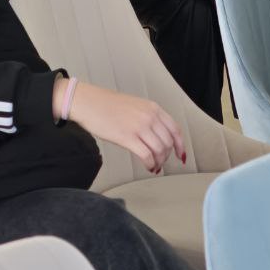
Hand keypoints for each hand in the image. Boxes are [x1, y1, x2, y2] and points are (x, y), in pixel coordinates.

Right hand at [58, 79, 184, 172]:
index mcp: (152, 108)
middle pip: (168, 142)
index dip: (180, 145)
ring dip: (158, 162)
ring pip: (159, 150)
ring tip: (153, 166)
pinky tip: (147, 166)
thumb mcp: (135, 106)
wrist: (89, 103)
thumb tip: (157, 137)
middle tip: (160, 163)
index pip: (175, 129)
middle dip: (166, 156)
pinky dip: (150, 164)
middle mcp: (149, 116)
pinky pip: (147, 155)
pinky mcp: (128, 137)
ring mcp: (139, 127)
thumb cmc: (107, 105)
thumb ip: (148, 118)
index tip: (180, 154)